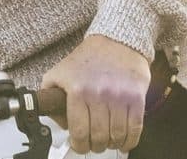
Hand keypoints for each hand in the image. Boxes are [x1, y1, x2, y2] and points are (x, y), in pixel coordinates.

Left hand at [39, 34, 150, 153]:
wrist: (117, 40)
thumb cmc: (89, 57)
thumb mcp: (59, 72)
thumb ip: (49, 95)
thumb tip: (59, 121)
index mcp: (78, 91)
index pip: (79, 131)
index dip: (79, 145)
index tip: (80, 145)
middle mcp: (99, 94)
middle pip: (98, 136)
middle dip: (95, 146)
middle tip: (94, 144)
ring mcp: (119, 96)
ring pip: (117, 135)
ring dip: (112, 144)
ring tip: (109, 141)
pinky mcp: (136, 97)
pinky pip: (135, 127)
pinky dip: (130, 140)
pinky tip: (125, 141)